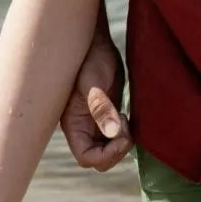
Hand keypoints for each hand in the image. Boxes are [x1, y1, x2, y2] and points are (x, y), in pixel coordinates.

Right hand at [59, 26, 131, 169]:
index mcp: (74, 124)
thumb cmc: (89, 58)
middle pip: (99, 159)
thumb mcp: (94, 83)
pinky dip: (124, 134)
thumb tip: (113, 133)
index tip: (122, 136)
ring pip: (108, 149)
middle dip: (116, 151)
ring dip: (121, 142)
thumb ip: (102, 109)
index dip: (106, 156)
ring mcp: (95, 123)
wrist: (95, 42)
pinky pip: (115, 136)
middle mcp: (82, 128)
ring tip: (125, 119)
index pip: (87, 158)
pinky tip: (126, 117)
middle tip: (125, 126)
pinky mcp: (107, 115)